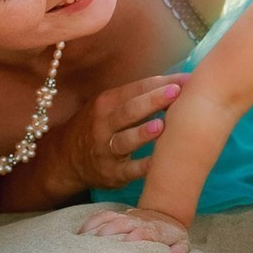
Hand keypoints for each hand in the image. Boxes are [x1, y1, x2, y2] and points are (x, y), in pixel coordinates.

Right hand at [43, 72, 186, 194]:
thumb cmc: (99, 126)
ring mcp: (106, 149)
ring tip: (161, 126)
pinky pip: (128, 170)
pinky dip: (142, 167)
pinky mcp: (111, 173)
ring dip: (143, 133)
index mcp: (106, 102)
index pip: (136, 88)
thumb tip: (178, 83)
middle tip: (177, 92)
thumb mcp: (109, 106)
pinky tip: (158, 163)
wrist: (66, 159)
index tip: (186, 79)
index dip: (161, 83)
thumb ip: (137, 96)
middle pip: (128, 110)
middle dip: (152, 100)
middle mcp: (103, 124)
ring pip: (125, 140)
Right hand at [79, 206, 190, 252]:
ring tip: (83, 239)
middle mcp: (137, 221)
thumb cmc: (171, 235)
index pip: (145, 231)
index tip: (129, 241)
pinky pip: (101, 216)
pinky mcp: (116, 216)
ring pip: (109, 218)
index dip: (138, 234)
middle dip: (110, 230)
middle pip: (122, 223)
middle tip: (98, 242)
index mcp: (154, 229)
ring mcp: (125, 217)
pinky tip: (80, 234)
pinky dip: (90, 222)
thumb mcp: (181, 241)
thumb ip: (180, 247)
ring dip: (97, 227)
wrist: (165, 214)